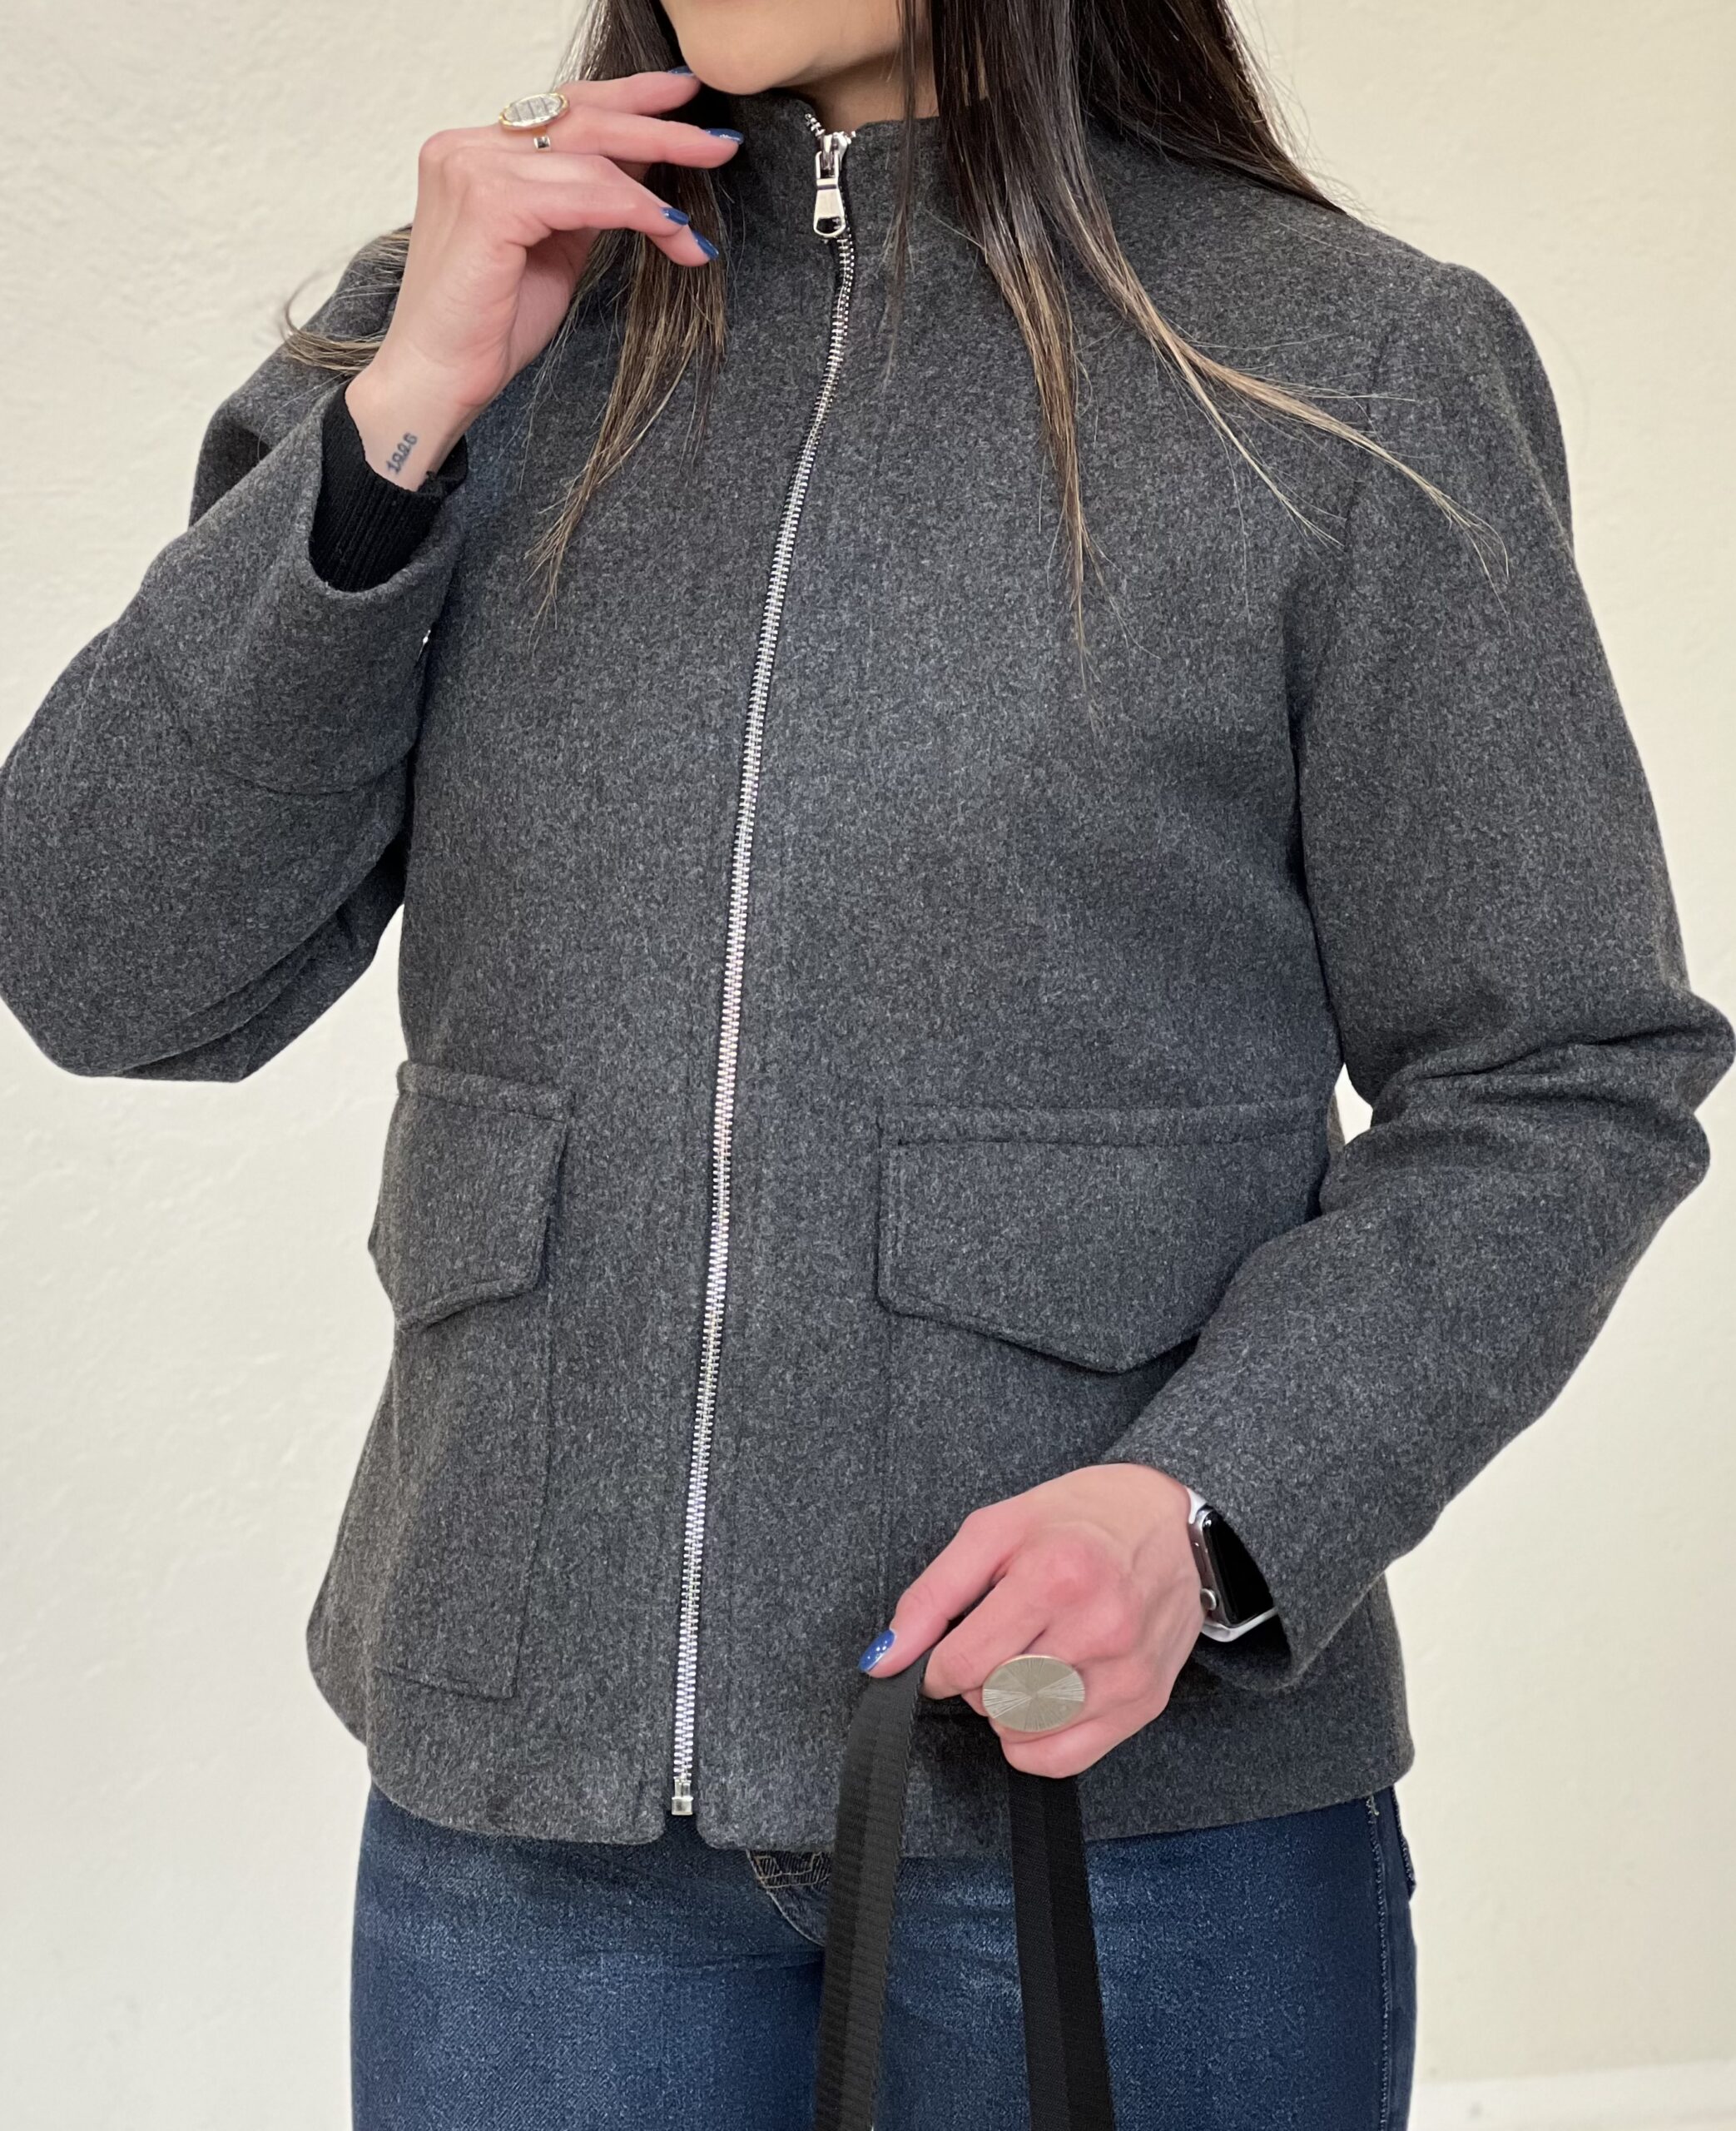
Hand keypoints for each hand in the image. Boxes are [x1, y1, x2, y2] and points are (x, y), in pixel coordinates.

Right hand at [346, 68, 738, 483]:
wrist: (437, 381)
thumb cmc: (487, 329)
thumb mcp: (554, 249)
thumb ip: (586, 201)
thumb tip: (644, 168)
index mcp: (475, 151)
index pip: (563, 107)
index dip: (629, 98)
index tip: (683, 96)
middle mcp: (467, 146)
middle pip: (582, 117)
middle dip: (660, 127)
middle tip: (720, 141)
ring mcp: (472, 167)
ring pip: (591, 157)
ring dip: (659, 181)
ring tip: (697, 221)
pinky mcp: (488, 202)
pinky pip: (586, 195)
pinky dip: (637, 212)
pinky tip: (672, 233)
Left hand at [862, 1465, 1204, 1777]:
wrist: (1173, 1524)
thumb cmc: (1080, 1518)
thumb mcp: (995, 1530)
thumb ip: (932, 1596)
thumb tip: (882, 1659)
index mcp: (1055, 1576)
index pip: (962, 1664)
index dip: (936, 1665)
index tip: (946, 1650)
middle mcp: (1098, 1629)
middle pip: (992, 1698)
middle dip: (975, 1678)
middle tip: (997, 1640)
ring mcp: (1126, 1672)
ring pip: (1024, 1732)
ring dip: (1005, 1708)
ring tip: (1026, 1661)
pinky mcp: (1146, 1703)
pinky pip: (1065, 1760)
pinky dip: (1034, 1742)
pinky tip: (1042, 1700)